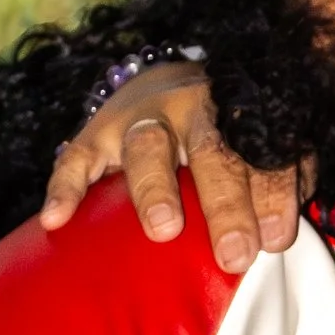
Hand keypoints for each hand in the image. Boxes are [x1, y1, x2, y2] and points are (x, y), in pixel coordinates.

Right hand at [39, 62, 303, 270]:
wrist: (171, 81)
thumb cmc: (224, 130)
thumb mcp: (259, 144)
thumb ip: (277, 179)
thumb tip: (278, 235)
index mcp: (238, 112)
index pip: (260, 152)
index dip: (272, 193)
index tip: (278, 238)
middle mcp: (190, 109)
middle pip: (209, 152)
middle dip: (224, 204)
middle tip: (234, 253)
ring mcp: (139, 119)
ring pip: (147, 147)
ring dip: (156, 189)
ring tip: (164, 230)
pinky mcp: (95, 132)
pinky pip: (75, 158)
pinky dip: (65, 188)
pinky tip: (56, 220)